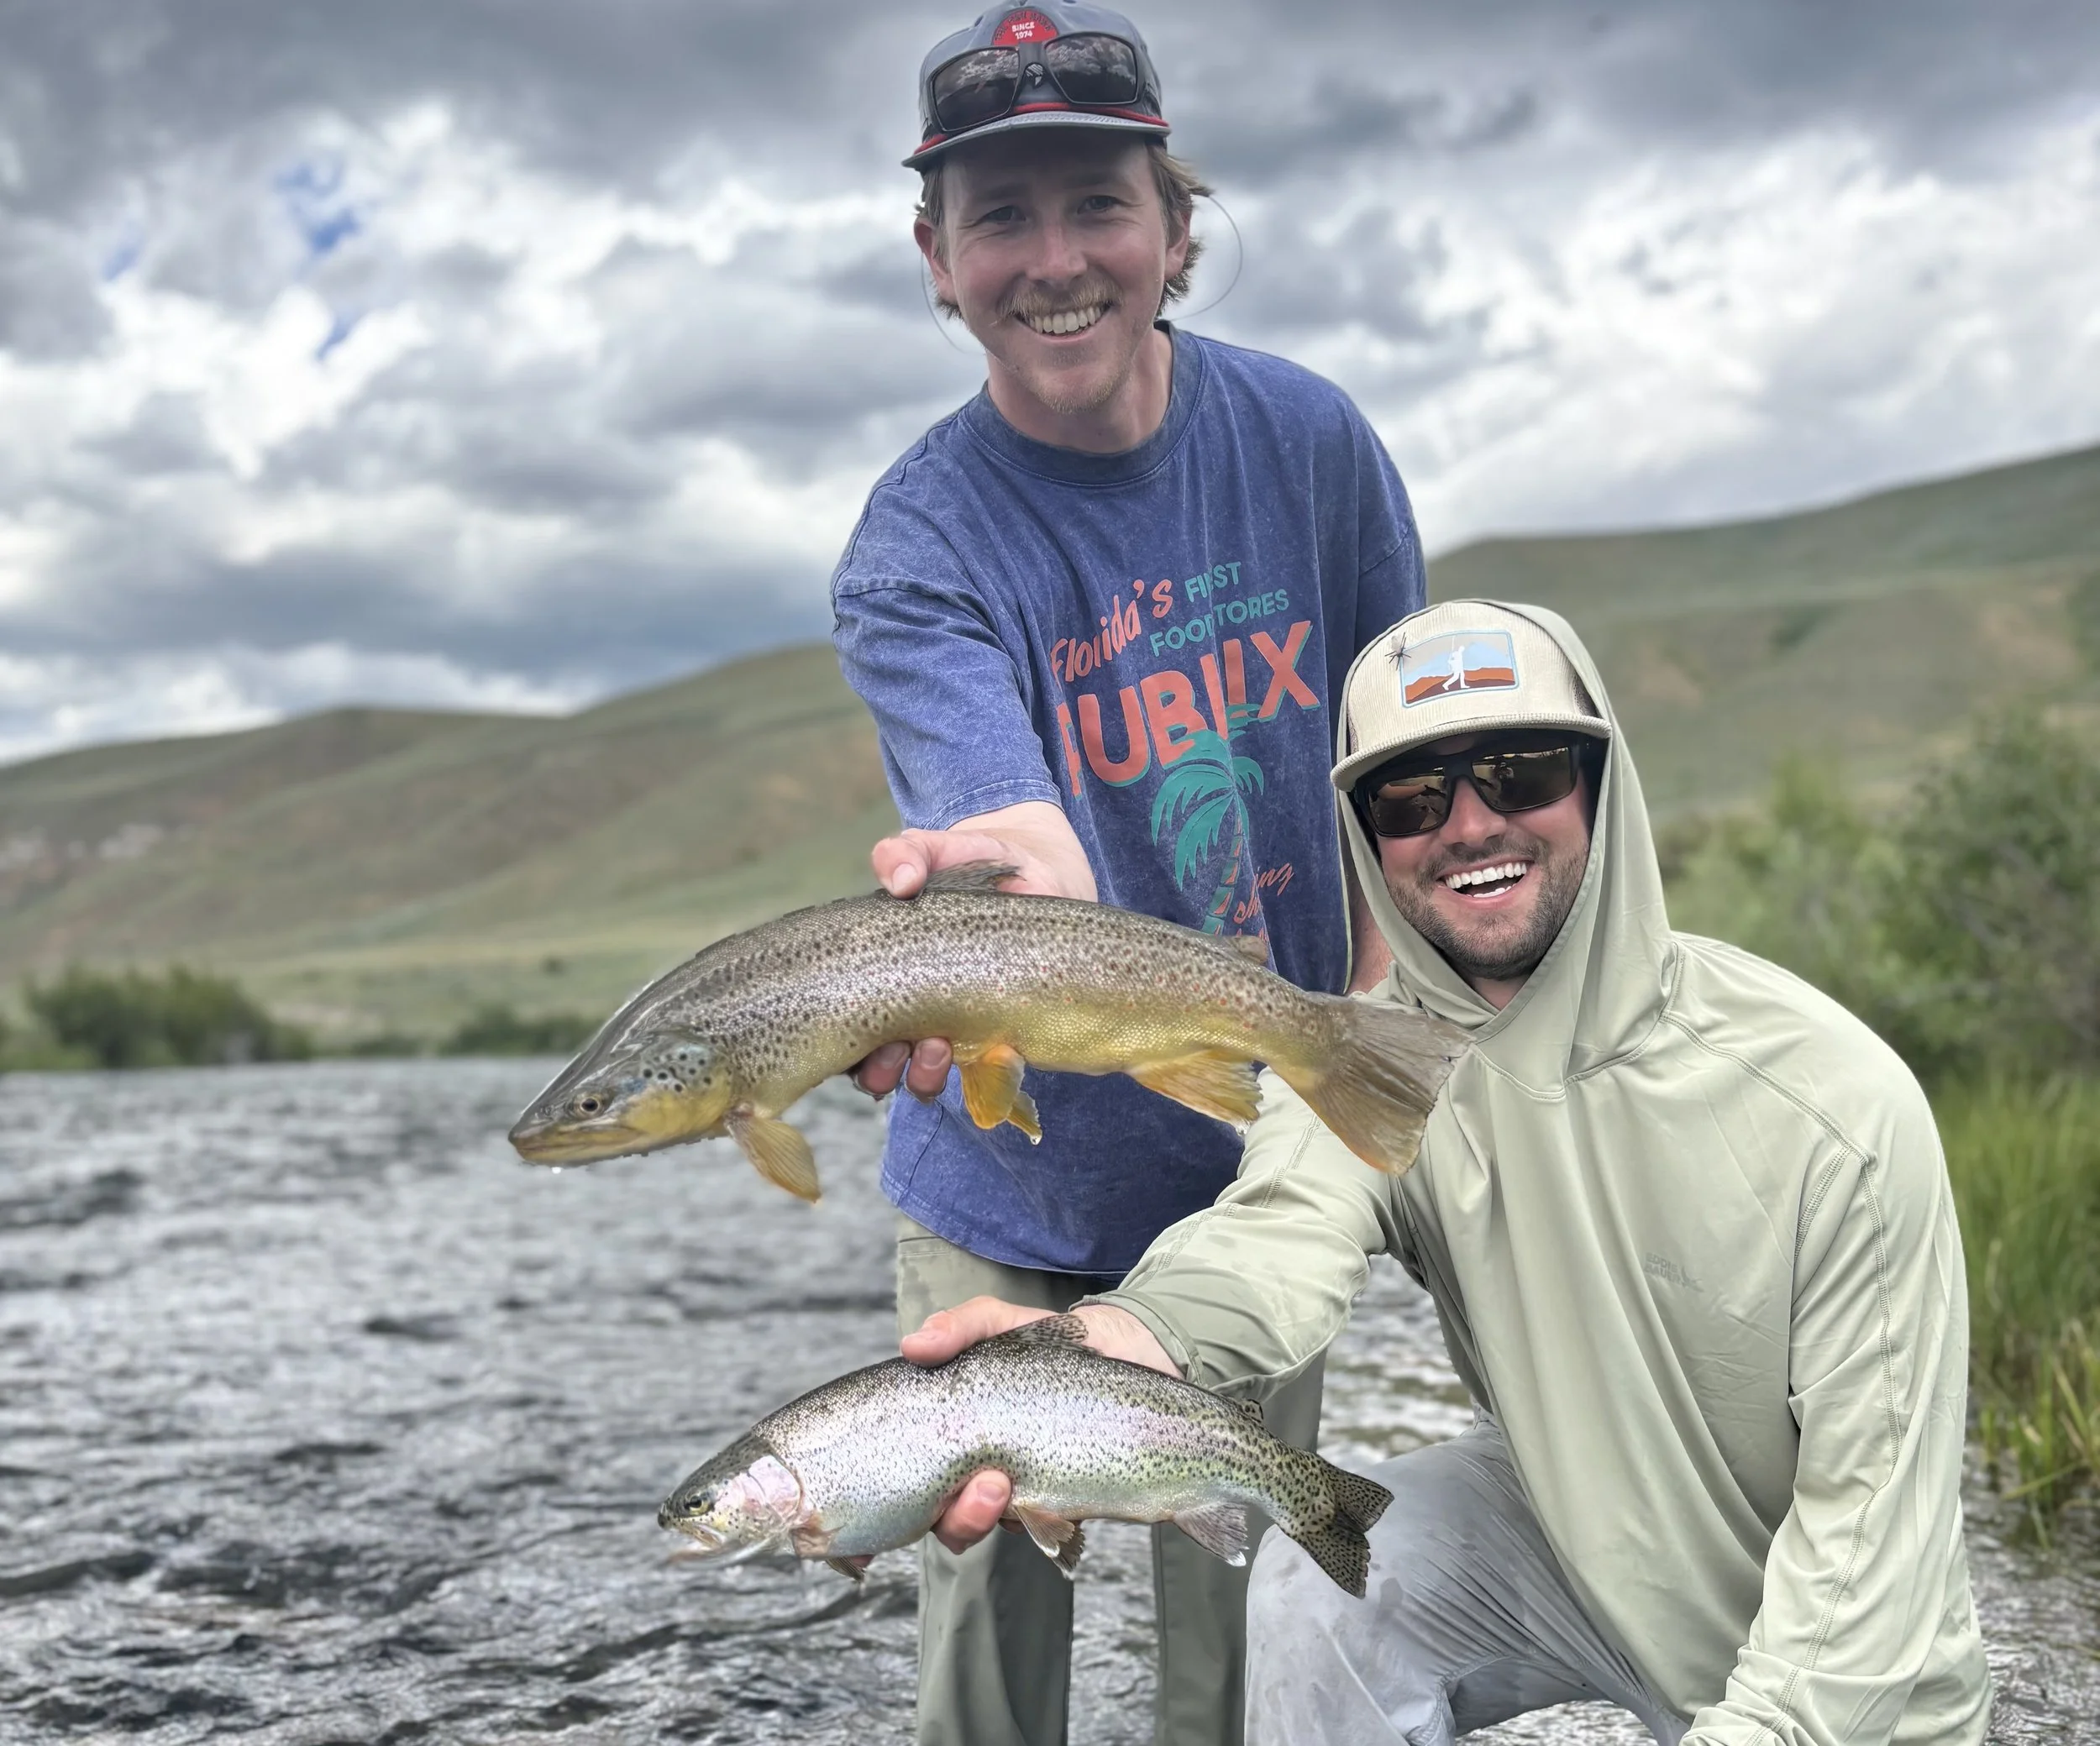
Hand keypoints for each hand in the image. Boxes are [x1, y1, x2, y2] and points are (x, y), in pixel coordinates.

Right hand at [849, 802, 1096, 1101]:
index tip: (854, 1031)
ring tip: (938, 1049)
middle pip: (879, 1066)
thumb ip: (904, 853)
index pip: (845, 1028)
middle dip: (880, 1069)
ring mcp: (961, 1026)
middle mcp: (914, 1011)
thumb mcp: (933, 850)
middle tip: (898, 1047)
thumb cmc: (970, 861)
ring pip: (928, 1077)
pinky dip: (992, 1069)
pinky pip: (993, 1070)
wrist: (1037, 867)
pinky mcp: (1009, 1031)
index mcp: (882, 977)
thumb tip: (900, 881)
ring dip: (924, 1075)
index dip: (841, 1043)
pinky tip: (999, 1049)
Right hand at [903, 1296, 1177, 1554]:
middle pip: (947, 1519)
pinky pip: (1045, 1529)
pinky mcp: (1064, 1500)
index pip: (915, 1480)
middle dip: (960, 1516)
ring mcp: (1022, 1489)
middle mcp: (978, 1471)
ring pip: (992, 1528)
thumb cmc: (1051, 1342)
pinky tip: (1055, 1504)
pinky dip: (1043, 1524)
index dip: (905, 1501)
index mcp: (955, 1436)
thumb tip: (912, 1345)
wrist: (1126, 1350)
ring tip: (1009, 1489)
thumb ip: (959, 1327)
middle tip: (987, 1483)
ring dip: (988, 1519)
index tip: (917, 1491)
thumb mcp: (1000, 1322)